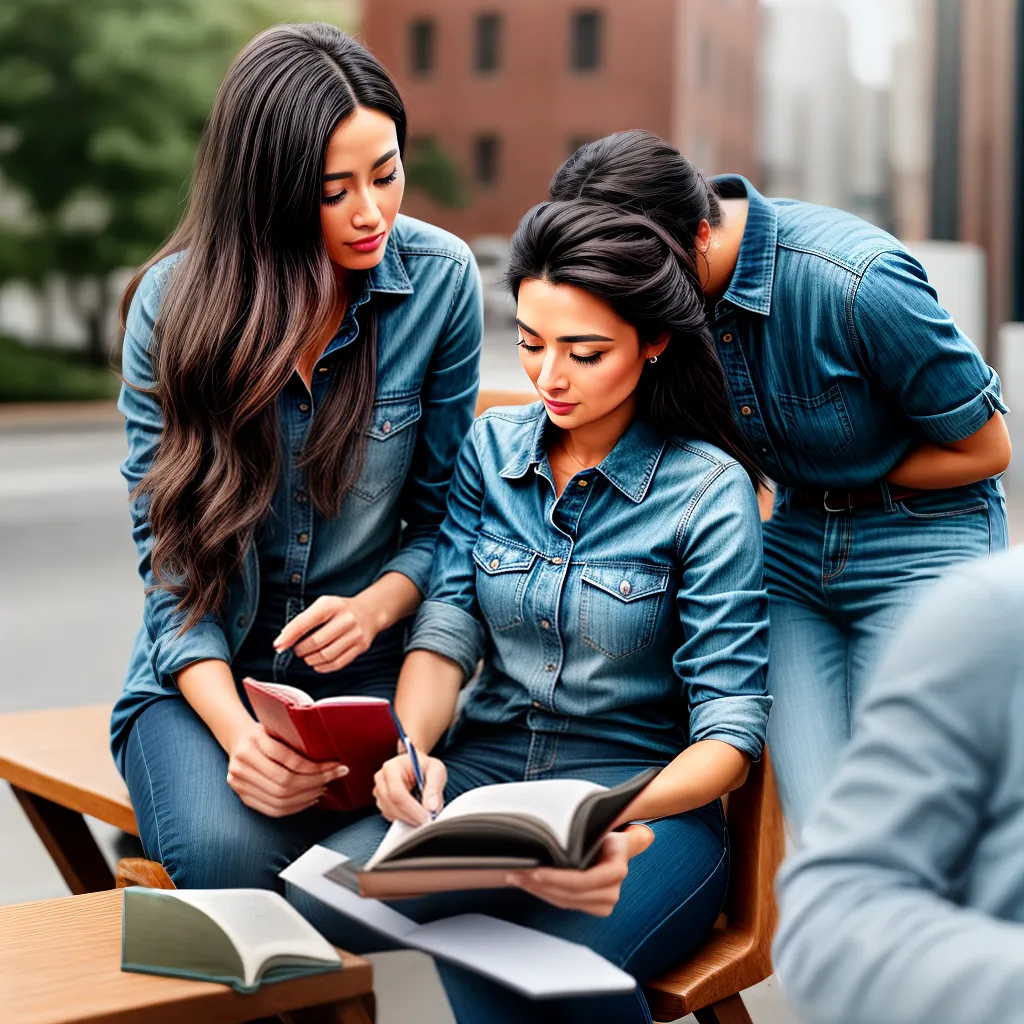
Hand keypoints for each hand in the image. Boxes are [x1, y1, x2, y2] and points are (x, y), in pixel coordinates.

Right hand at [226, 721, 348, 816]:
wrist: (237, 738)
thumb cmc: (265, 730)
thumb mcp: (278, 725)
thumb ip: (296, 737)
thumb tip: (330, 752)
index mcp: (254, 741)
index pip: (290, 760)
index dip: (317, 767)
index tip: (337, 766)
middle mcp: (242, 763)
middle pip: (285, 782)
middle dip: (315, 782)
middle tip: (333, 778)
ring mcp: (239, 782)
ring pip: (280, 799)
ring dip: (307, 796)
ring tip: (323, 788)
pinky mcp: (242, 796)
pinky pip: (272, 809)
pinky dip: (295, 807)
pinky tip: (309, 799)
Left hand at [274, 594, 381, 672]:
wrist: (370, 612)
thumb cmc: (340, 610)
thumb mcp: (323, 605)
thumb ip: (304, 619)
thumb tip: (284, 639)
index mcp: (331, 605)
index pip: (304, 622)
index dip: (288, 636)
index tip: (279, 646)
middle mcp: (345, 619)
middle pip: (315, 642)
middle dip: (300, 650)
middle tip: (297, 650)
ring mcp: (355, 634)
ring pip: (325, 655)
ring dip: (311, 660)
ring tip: (307, 656)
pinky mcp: (360, 647)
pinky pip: (337, 663)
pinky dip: (323, 667)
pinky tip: (318, 662)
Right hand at [373, 752, 446, 824]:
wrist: (418, 767)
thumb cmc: (425, 766)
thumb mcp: (436, 770)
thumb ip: (434, 788)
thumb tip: (431, 807)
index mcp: (392, 767)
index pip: (397, 793)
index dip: (412, 809)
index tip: (427, 817)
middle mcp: (381, 779)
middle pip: (392, 805)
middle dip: (412, 816)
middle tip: (428, 820)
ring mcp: (379, 791)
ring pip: (391, 813)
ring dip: (409, 819)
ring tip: (424, 813)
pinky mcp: (381, 802)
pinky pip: (391, 816)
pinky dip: (405, 819)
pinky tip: (415, 813)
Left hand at [507, 823, 654, 916]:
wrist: (617, 849)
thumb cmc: (605, 832)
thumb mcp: (605, 822)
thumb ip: (600, 819)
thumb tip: (597, 807)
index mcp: (617, 868)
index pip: (585, 880)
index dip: (559, 879)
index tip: (535, 872)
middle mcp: (612, 890)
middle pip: (570, 894)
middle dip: (540, 885)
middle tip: (516, 873)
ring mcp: (603, 903)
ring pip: (564, 901)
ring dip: (537, 891)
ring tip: (516, 878)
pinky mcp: (592, 907)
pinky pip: (564, 903)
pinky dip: (544, 894)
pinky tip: (528, 884)